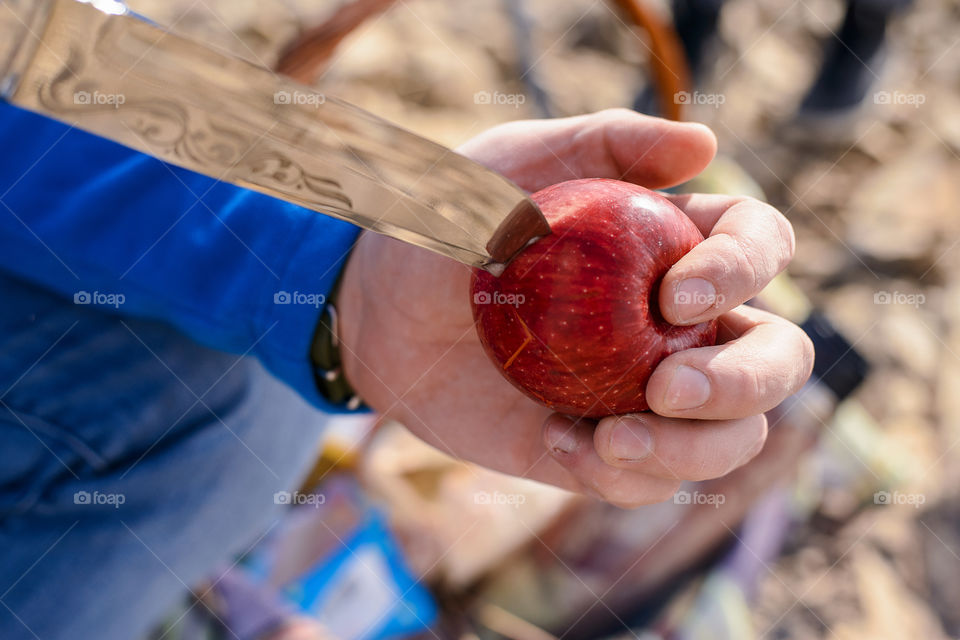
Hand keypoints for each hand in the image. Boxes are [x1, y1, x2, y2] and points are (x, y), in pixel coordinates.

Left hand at [336, 109, 812, 507]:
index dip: (744, 271)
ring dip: (692, 450)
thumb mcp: (510, 164)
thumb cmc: (445, 224)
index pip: (760, 246)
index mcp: (673, 244)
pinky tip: (556, 444)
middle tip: (670, 388)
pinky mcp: (601, 447)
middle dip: (746, 382)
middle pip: (775, 357)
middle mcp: (678, 324)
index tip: (671, 295)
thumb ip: (603, 142)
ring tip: (609, 439)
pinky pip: (648, 482)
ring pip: (731, 437)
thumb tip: (705, 144)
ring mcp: (644, 392)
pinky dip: (621, 477)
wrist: (377, 313)